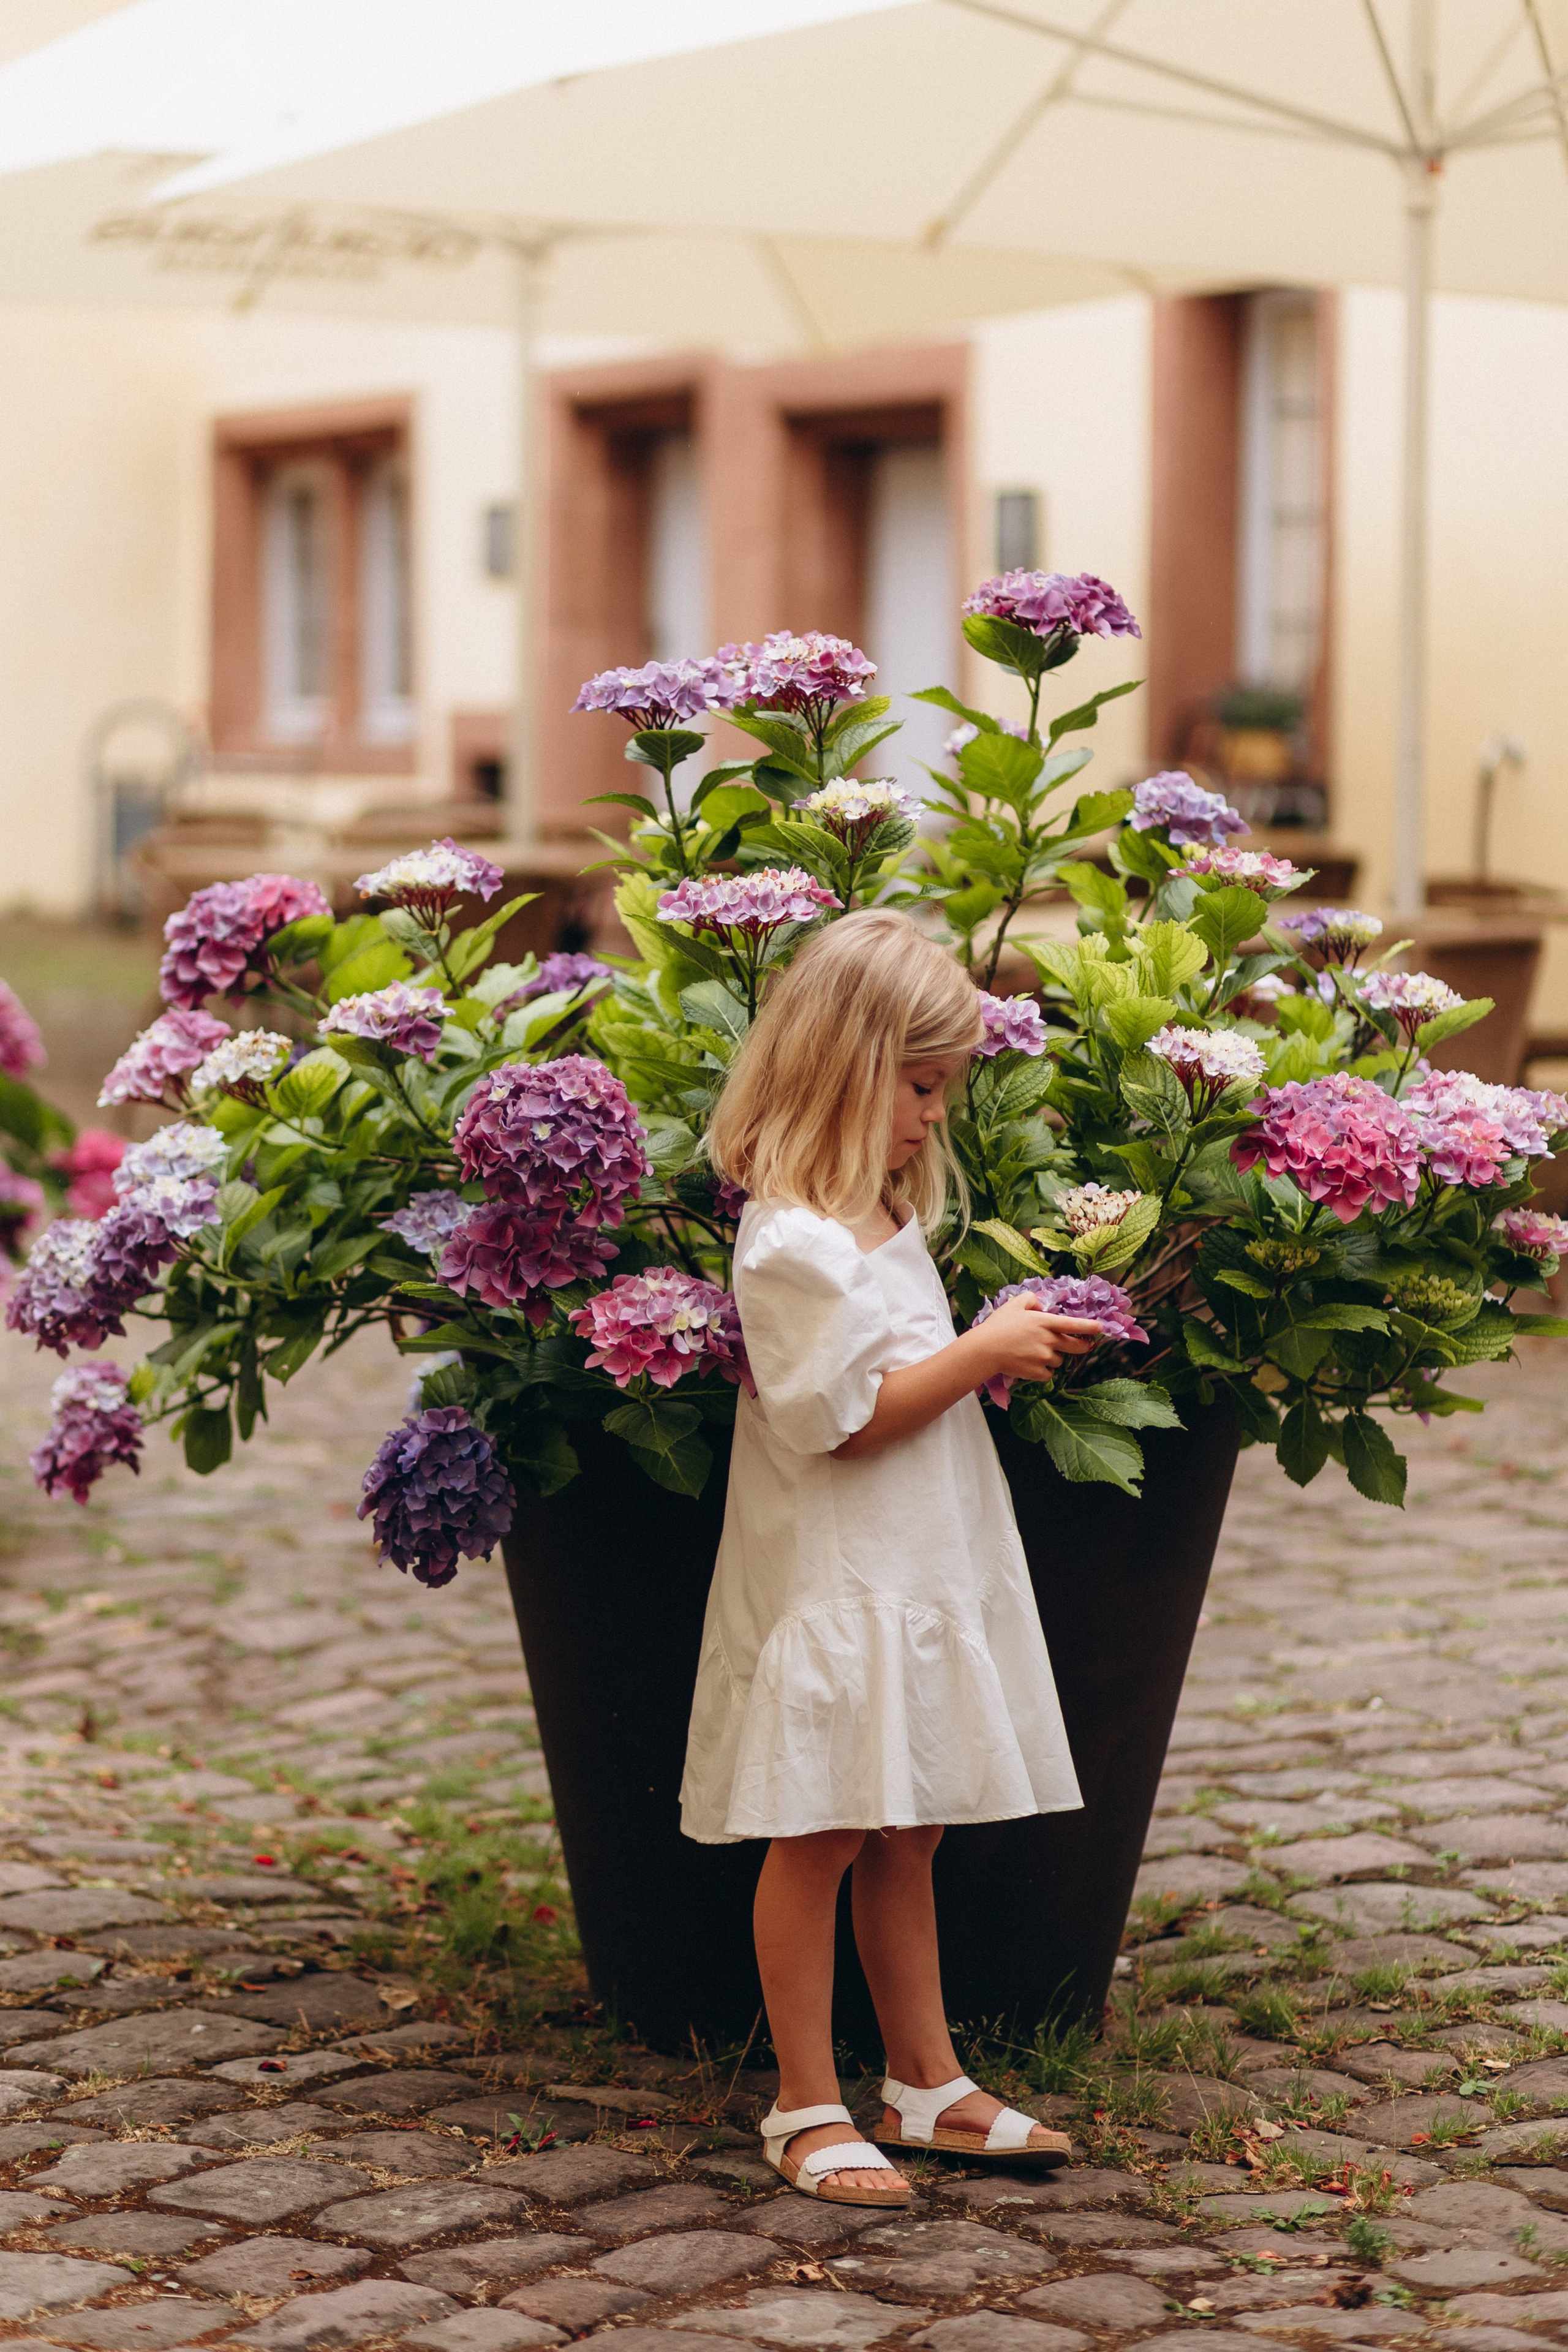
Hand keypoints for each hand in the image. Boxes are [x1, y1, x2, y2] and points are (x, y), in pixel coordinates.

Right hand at [976, 1294, 1102, 1383]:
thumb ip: (1032, 1300)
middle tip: (1083, 1345)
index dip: (1090, 1327)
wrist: (985, 1350)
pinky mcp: (1038, 1373)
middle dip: (1083, 1346)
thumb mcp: (1014, 1304)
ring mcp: (1044, 1357)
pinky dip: (1043, 1371)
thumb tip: (1042, 1306)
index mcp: (1045, 1322)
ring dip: (1053, 1357)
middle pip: (1077, 1346)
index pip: (1074, 1324)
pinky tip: (1030, 1364)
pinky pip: (1049, 1374)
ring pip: (1060, 1360)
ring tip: (1034, 1353)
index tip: (1100, 1328)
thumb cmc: (998, 1326)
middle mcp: (1049, 1339)